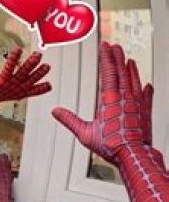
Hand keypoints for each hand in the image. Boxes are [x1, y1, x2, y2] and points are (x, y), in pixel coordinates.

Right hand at [0, 48, 50, 100]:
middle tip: (37, 56)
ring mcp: (13, 92)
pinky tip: (48, 85)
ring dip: (37, 75)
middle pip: (19, 77)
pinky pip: (29, 92)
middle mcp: (6, 90)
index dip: (12, 62)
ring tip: (46, 66)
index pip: (6, 73)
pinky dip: (39, 89)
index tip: (18, 50)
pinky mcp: (17, 94)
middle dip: (29, 67)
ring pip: (27, 82)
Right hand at [52, 42, 153, 163]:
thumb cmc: (110, 146)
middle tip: (115, 46)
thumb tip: (55, 111)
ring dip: (131, 68)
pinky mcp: (146, 111)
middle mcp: (126, 97)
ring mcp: (138, 103)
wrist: (134, 155)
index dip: (106, 57)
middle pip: (122, 71)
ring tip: (129, 60)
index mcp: (110, 99)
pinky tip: (146, 84)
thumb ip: (69, 120)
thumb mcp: (84, 133)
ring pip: (135, 80)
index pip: (108, 71)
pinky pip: (147, 95)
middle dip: (118, 57)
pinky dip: (146, 88)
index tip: (104, 46)